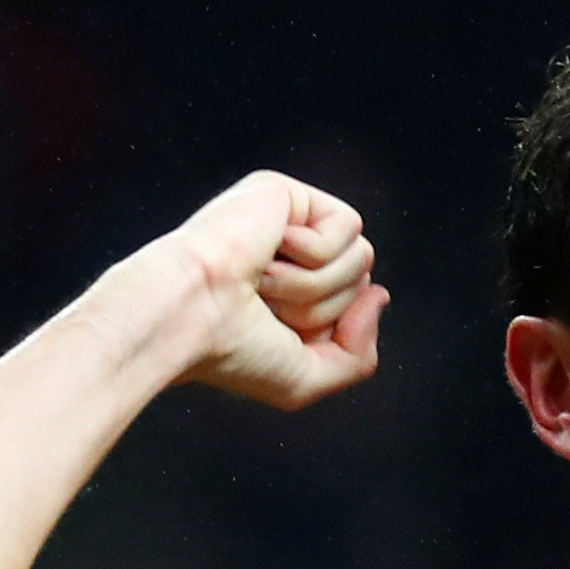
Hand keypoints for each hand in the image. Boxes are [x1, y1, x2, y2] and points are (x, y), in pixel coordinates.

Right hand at [166, 170, 388, 408]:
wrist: (189, 316)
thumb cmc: (234, 351)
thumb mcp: (307, 377)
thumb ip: (359, 356)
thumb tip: (380, 295)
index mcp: (292, 291)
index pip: (357, 306)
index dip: (334, 330)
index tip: (283, 334)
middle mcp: (290, 252)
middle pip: (362, 280)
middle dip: (326, 309)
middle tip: (267, 306)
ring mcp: (287, 219)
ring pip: (360, 257)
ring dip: (316, 286)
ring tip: (263, 283)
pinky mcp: (284, 191)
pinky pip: (347, 228)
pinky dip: (313, 255)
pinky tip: (266, 254)